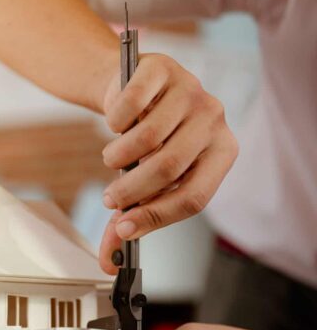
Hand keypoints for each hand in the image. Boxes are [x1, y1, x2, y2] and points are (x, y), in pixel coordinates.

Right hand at [98, 54, 238, 273]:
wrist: (130, 92)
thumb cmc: (143, 142)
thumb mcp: (142, 181)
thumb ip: (129, 218)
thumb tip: (108, 260)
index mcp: (221, 153)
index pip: (194, 197)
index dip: (156, 217)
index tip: (124, 227)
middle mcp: (214, 121)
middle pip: (168, 168)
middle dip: (130, 191)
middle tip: (110, 199)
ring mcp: (191, 91)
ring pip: (148, 138)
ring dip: (117, 157)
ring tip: (111, 159)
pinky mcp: (163, 69)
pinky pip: (131, 106)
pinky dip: (113, 122)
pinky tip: (114, 123)